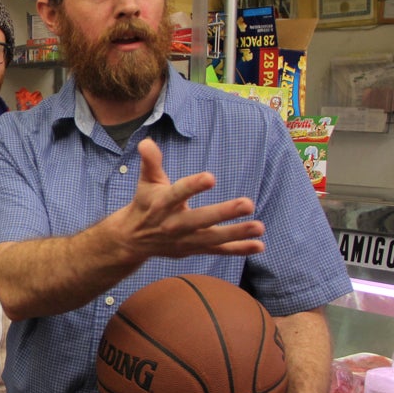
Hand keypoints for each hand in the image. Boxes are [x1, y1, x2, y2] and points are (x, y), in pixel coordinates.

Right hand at [105, 139, 264, 263]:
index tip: (210, 178)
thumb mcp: (146, 181)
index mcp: (162, 203)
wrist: (134, 239)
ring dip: (236, 233)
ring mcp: (185, 239)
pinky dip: (238, 249)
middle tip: (248, 204)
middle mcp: (174, 224)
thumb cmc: (146, 203)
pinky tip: (259, 245)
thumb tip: (147, 142)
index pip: (178, 193)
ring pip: (213, 237)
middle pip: (200, 219)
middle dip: (223, 213)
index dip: (193, 186)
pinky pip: (218, 250)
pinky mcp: (194, 249)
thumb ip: (151, 162)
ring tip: (259, 227)